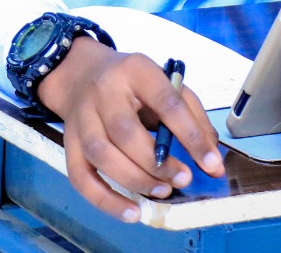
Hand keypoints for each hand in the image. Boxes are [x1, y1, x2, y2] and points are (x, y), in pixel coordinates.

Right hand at [36, 36, 223, 222]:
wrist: (82, 73)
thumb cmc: (133, 84)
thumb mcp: (165, 84)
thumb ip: (192, 116)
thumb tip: (212, 160)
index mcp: (137, 69)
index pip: (165, 101)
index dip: (190, 135)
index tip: (211, 164)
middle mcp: (105, 90)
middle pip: (125, 130)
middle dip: (157, 163)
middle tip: (182, 180)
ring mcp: (82, 116)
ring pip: (100, 153)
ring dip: (134, 179)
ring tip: (162, 191)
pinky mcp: (68, 141)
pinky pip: (80, 176)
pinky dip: (105, 200)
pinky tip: (132, 211)